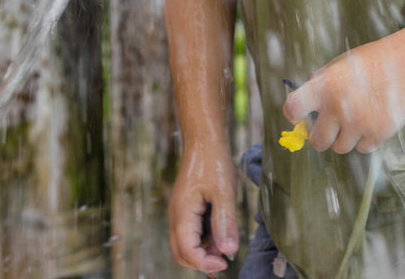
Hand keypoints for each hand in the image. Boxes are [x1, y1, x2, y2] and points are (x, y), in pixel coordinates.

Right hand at [168, 140, 239, 273]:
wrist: (203, 140)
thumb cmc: (213, 162)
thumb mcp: (223, 192)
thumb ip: (224, 222)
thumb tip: (228, 251)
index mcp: (182, 214)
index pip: (187, 252)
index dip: (205, 263)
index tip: (226, 261)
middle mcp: (176, 217)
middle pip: (181, 254)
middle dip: (202, 262)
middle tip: (225, 258)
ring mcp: (180, 214)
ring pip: (186, 246)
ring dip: (204, 253)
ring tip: (225, 244)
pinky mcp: (186, 211)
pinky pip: (191, 235)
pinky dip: (204, 242)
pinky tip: (221, 235)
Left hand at [282, 35, 404, 154]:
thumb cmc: (368, 63)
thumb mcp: (338, 65)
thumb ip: (318, 84)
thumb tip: (299, 108)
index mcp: (324, 86)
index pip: (293, 108)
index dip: (294, 114)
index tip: (300, 115)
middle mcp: (338, 107)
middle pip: (317, 141)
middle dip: (320, 135)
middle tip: (328, 126)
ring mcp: (359, 123)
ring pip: (339, 148)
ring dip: (344, 137)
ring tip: (355, 118)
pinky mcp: (378, 134)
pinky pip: (362, 148)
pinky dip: (364, 139)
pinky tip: (371, 120)